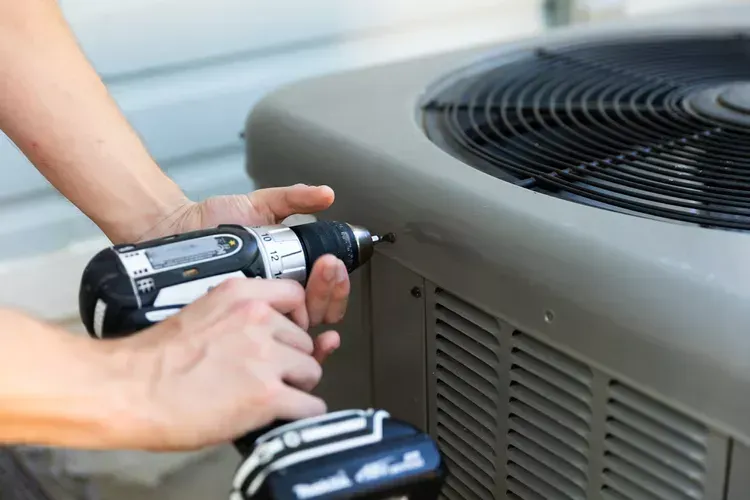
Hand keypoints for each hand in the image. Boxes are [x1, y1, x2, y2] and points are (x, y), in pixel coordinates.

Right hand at [119, 278, 330, 450]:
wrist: (129, 390)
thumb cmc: (154, 359)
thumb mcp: (201, 315)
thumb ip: (239, 318)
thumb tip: (273, 333)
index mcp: (240, 295)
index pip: (295, 296)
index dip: (296, 320)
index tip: (286, 336)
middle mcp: (259, 320)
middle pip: (305, 340)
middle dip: (290, 360)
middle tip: (263, 374)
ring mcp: (266, 357)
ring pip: (312, 371)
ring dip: (295, 386)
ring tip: (264, 395)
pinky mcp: (268, 394)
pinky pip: (311, 406)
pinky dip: (299, 414)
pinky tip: (278, 415)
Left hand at [141, 184, 348, 363]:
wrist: (178, 229)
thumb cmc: (215, 220)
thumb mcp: (261, 205)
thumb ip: (294, 199)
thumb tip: (326, 194)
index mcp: (289, 274)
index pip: (324, 290)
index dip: (336, 280)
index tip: (332, 263)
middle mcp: (277, 298)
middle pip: (320, 310)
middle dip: (330, 289)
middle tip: (327, 267)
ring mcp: (260, 315)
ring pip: (303, 328)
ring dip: (319, 309)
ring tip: (315, 289)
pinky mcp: (239, 326)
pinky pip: (270, 340)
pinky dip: (293, 338)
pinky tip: (301, 325)